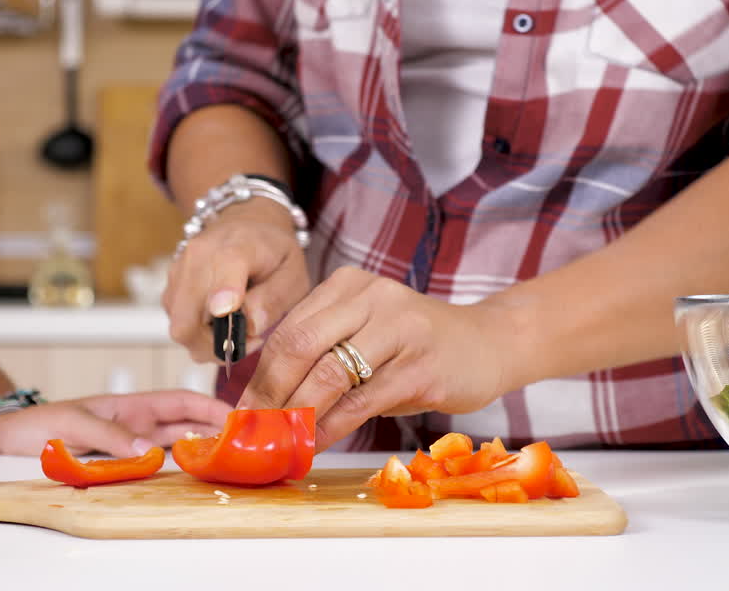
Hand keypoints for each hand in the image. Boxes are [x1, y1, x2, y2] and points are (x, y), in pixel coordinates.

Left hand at [0, 390, 231, 456]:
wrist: (9, 442)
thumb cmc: (38, 425)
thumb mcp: (73, 424)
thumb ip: (109, 435)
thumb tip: (147, 451)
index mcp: (132, 404)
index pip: (181, 401)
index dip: (210, 405)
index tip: (236, 415)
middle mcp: (138, 424)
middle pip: (187, 424)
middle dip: (217, 428)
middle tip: (246, 442)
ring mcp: (132, 445)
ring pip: (177, 445)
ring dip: (202, 449)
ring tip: (230, 459)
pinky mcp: (122, 465)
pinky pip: (157, 464)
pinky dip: (178, 468)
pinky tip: (195, 475)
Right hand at [162, 200, 311, 362]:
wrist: (248, 222)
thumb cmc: (274, 252)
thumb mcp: (293, 273)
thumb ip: (275, 299)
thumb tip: (250, 326)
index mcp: (236, 248)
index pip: (221, 275)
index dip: (221, 300)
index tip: (229, 319)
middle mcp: (198, 257)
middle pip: (187, 322)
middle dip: (215, 346)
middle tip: (248, 340)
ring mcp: (179, 270)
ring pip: (180, 328)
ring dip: (207, 341)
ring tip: (237, 328)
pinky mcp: (171, 284)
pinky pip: (177, 321)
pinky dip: (198, 332)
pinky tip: (221, 322)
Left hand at [238, 268, 513, 450]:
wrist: (487, 344)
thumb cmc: (415, 346)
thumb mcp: (366, 334)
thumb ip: (322, 353)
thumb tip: (264, 402)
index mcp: (348, 285)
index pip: (288, 330)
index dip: (259, 375)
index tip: (242, 412)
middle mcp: (372, 297)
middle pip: (300, 345)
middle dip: (270, 394)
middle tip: (255, 430)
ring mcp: (399, 328)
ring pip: (329, 375)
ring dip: (299, 415)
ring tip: (283, 442)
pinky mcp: (420, 366)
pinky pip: (361, 402)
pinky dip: (332, 427)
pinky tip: (318, 443)